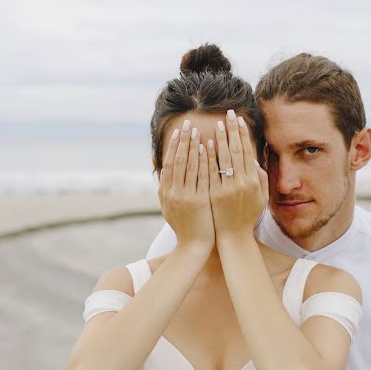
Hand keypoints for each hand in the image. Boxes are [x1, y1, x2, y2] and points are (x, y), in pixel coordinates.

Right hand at [158, 118, 214, 252]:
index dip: (174, 146)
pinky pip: (202, 176)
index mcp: (166, 192)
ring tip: (198, 130)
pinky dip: (204, 160)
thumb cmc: (184, 225)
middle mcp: (173, 192)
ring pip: (190, 165)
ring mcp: (186, 196)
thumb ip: (165, 187)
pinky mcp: (199, 201)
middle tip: (188, 123)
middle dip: (183, 140)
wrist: (193, 246)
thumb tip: (162, 168)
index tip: (179, 131)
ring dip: (194, 146)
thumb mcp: (168, 206)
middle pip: (178, 160)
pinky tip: (208, 148)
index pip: (170, 163)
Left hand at [208, 110, 267, 239]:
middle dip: (232, 130)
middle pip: (236, 151)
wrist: (233, 236)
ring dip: (220, 140)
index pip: (247, 151)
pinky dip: (208, 158)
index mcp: (254, 182)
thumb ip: (261, 177)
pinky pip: (210, 172)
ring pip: (223, 159)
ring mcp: (227, 189)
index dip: (243, 134)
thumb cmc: (247, 215)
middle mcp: (241, 183)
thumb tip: (252, 158)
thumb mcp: (261, 197)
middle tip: (228, 114)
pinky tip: (204, 145)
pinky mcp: (213, 194)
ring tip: (217, 124)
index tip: (239, 120)